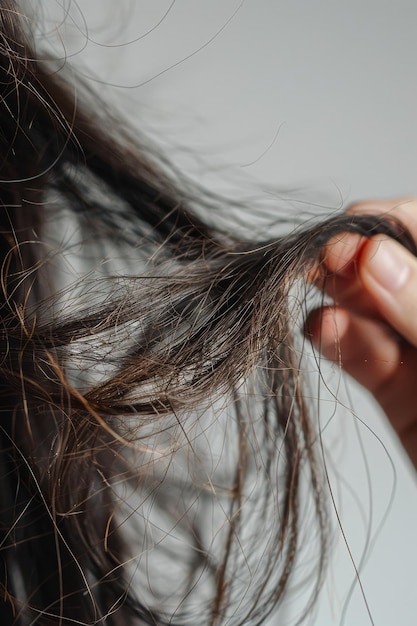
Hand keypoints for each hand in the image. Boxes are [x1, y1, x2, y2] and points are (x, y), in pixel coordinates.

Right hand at [307, 197, 416, 468]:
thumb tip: (374, 257)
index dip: (389, 227)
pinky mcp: (402, 394)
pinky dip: (339, 343)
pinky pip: (364, 359)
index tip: (351, 234)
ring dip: (340, 300)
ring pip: (374, 313)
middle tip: (320, 261)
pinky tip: (322, 330)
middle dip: (355, 260)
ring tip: (312, 294)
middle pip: (396, 270)